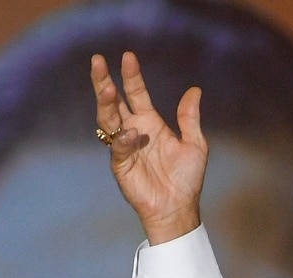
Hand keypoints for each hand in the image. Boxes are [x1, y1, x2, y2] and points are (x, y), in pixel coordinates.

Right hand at [91, 51, 206, 244]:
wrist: (179, 207)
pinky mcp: (120, 165)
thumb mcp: (195, 144)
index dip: (132, 76)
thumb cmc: (187, 178)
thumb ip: (190, 118)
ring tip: (107, 88)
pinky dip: (125, 139)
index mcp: (150, 122)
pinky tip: (133, 133)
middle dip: (104, 81)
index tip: (128, 56)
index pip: (136, 93)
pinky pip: (118, 147)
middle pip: (113, 101)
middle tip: (97, 61)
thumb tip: (195, 90)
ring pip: (108, 119)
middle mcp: (134, 130)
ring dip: (106, 104)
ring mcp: (124, 147)